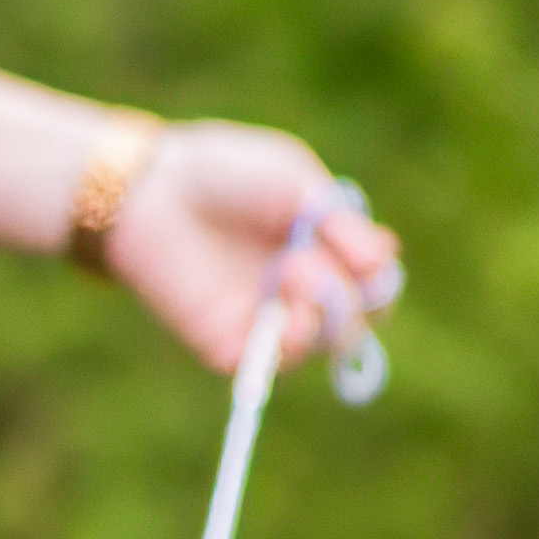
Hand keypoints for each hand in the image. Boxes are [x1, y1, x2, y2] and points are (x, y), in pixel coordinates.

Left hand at [98, 122, 401, 373]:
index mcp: (324, 248)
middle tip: (312, 257)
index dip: (380, 280)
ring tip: (291, 268)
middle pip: (356, 319)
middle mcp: (300, 289)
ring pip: (322, 341)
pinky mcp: (229, 344)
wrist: (154, 190)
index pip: (373, 284)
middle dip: (350, 293)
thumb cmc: (224, 174)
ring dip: (323, 310)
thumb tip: (385, 263)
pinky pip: (273, 364)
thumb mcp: (295, 183)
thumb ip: (338, 223)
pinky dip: (292, 346)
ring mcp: (266, 318)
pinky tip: (287, 317)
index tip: (371, 254)